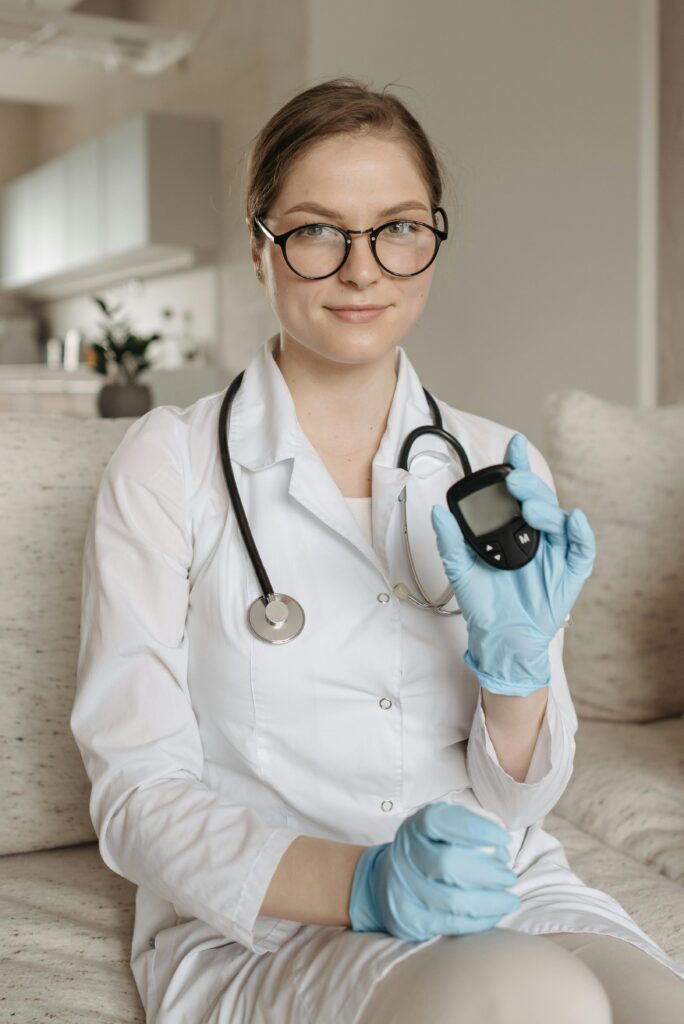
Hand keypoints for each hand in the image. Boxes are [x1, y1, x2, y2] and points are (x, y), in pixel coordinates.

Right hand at [349, 801, 520, 941]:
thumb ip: (468, 831)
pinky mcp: (410, 919)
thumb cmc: (425, 852)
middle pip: (447, 863)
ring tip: (510, 900)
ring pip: (452, 900)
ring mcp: (404, 889)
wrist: (385, 883)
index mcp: (415, 828)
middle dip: (487, 872)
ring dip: (489, 902)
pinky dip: (480, 921)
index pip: (441, 822)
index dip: (475, 829)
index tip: (503, 838)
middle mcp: (405, 856)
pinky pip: (451, 924)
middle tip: (509, 876)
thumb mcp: (438, 831)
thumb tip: (501, 850)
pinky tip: (495, 914)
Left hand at [430, 433, 595, 696]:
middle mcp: (537, 535)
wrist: (500, 638)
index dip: (518, 466)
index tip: (513, 444)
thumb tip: (437, 511)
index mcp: (513, 528)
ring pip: (559, 519)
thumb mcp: (460, 569)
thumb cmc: (484, 602)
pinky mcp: (570, 572)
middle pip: (540, 500)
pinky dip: (580, 532)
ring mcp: (556, 552)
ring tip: (529, 507)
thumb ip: (450, 540)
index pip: (517, 492)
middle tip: (514, 481)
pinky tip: (573, 520)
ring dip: (546, 508)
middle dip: (529, 486)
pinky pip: (582, 548)